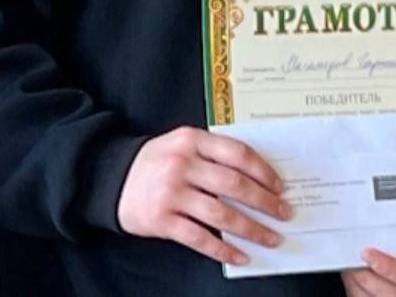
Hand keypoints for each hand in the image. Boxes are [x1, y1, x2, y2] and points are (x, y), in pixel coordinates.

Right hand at [115, 127, 292, 266]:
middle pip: (235, 185)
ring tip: (271, 238)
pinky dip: (224, 250)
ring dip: (252, 229)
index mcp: (191, 140)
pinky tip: (240, 255)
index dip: (264, 172)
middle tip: (284, 214)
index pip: (238, 153)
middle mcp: (182, 164)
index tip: (280, 186)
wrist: (111, 179)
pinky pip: (200, 238)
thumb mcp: (181, 143)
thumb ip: (213, 153)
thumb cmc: (157, 162)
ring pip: (222, 215)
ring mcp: (171, 193)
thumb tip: (258, 177)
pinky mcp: (162, 220)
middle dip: (266, 202)